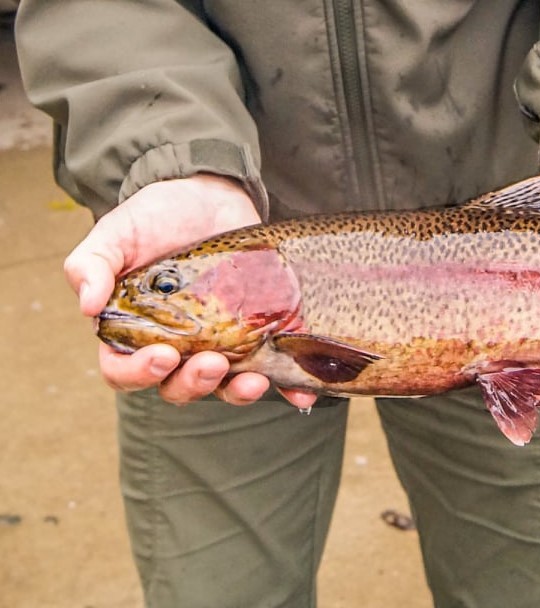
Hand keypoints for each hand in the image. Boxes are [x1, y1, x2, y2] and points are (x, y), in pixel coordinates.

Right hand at [64, 174, 316, 408]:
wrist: (207, 193)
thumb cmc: (155, 217)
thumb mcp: (116, 233)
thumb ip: (91, 264)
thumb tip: (86, 305)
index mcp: (134, 333)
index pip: (125, 371)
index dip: (139, 373)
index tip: (162, 355)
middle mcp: (177, 347)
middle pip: (179, 387)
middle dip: (194, 383)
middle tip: (211, 362)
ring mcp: (220, 342)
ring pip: (225, 386)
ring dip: (238, 392)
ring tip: (255, 379)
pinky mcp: (257, 332)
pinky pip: (273, 370)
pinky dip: (287, 386)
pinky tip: (301, 391)